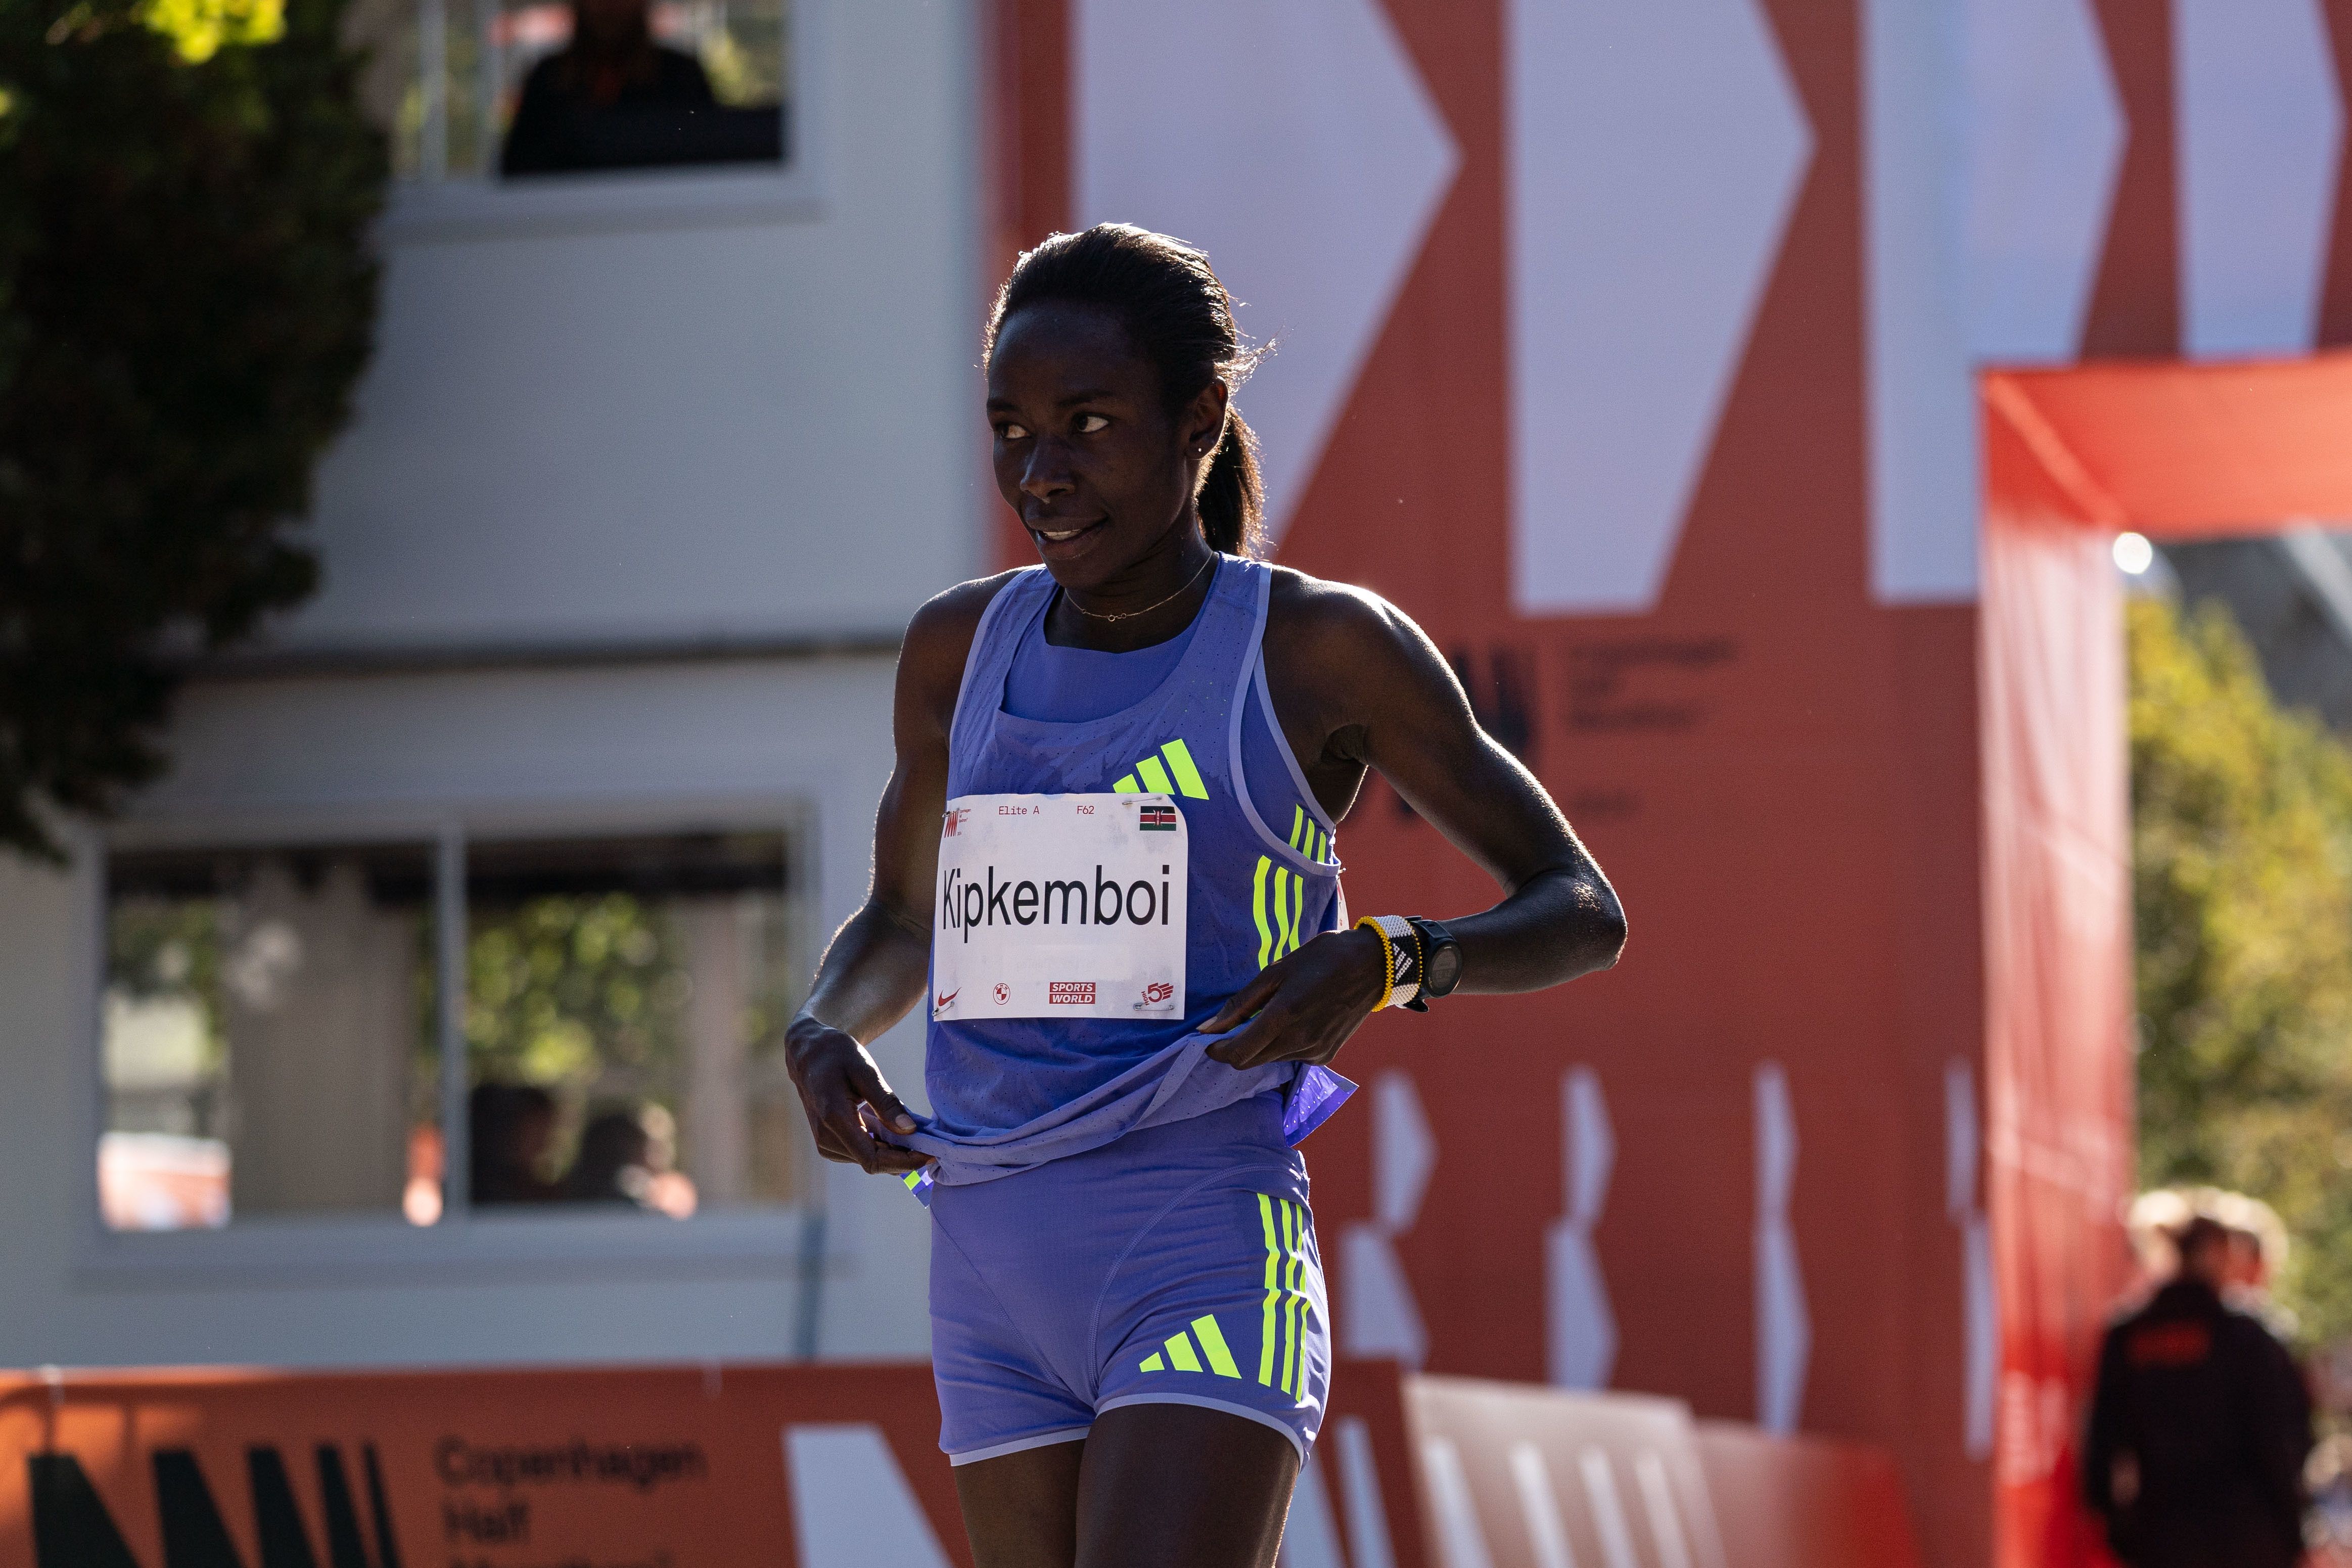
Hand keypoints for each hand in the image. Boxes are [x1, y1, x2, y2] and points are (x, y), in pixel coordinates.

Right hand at [785, 1012, 931, 1174]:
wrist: (810, 1054)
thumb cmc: (837, 1055)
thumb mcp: (866, 1070)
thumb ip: (887, 1102)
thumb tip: (910, 1130)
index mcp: (835, 1119)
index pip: (873, 1160)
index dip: (904, 1162)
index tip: (930, 1154)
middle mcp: (827, 1138)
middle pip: (873, 1162)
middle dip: (903, 1155)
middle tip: (929, 1140)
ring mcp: (826, 1143)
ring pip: (869, 1159)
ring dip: (893, 1150)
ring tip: (911, 1128)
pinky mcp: (830, 1143)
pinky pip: (861, 1151)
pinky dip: (881, 1144)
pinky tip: (892, 1127)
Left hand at [1201, 927, 1387, 1069]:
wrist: (1372, 966)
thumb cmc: (1322, 959)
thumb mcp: (1276, 971)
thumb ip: (1240, 1004)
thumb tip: (1209, 1028)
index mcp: (1283, 1016)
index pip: (1238, 1053)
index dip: (1218, 1050)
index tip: (1210, 1040)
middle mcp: (1299, 1041)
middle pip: (1251, 1061)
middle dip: (1237, 1048)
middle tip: (1236, 1026)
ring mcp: (1314, 1052)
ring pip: (1271, 1060)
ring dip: (1262, 1045)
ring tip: (1274, 1014)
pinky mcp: (1326, 1056)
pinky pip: (1292, 1057)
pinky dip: (1284, 1045)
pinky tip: (1295, 1021)